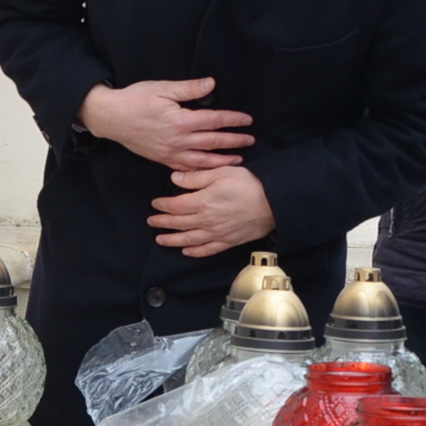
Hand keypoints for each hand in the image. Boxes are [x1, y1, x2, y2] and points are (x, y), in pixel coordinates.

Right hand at [80, 78, 253, 169]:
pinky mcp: (162, 159)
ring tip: (238, 160)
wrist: (110, 117)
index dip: (233, 120)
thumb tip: (211, 84)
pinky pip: (186, 168)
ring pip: (202, 160)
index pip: (214, 121)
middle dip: (234, 142)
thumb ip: (189, 89)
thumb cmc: (136, 99)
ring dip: (222, 160)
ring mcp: (170, 153)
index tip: (247, 120)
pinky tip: (210, 170)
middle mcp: (178, 140)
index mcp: (181, 121)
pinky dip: (201, 171)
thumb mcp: (163, 88)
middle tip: (250, 141)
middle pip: (213, 142)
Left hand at [149, 165, 274, 257]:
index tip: (155, 204)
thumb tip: (175, 179)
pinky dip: (195, 252)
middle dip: (162, 223)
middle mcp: (207, 220)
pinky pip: (208, 250)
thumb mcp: (221, 173)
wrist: (274, 202)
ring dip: (172, 240)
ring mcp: (217, 233)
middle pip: (178, 224)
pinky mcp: (229, 241)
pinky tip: (187, 251)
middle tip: (152, 221)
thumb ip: (196, 177)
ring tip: (161, 240)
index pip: (175, 206)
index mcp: (203, 202)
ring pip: (189, 240)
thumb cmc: (249, 184)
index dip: (162, 206)